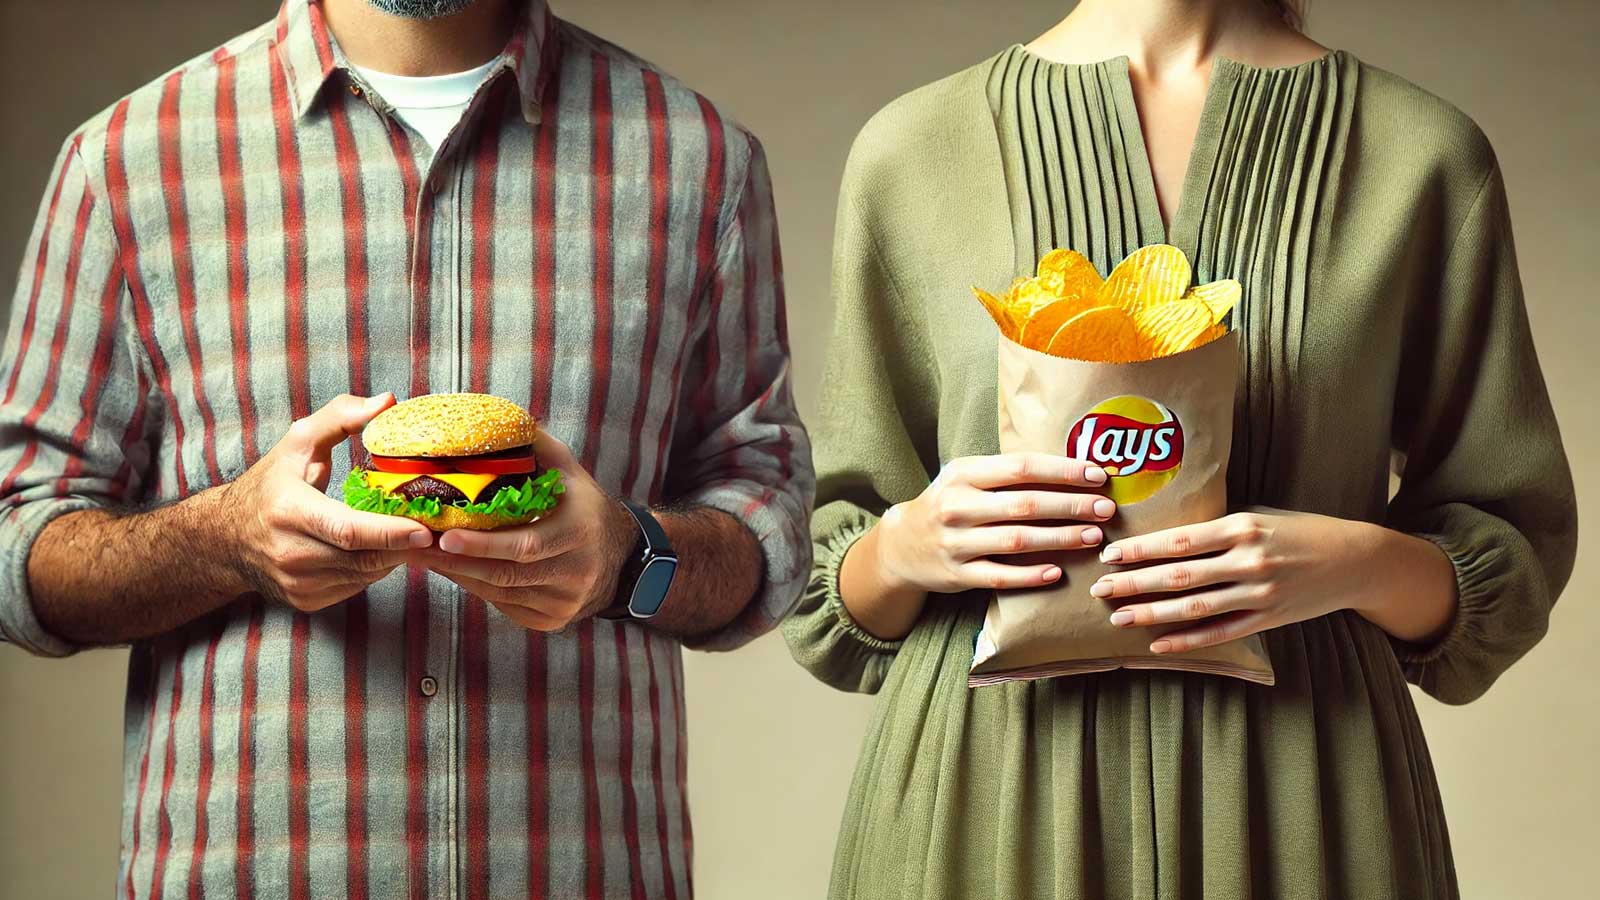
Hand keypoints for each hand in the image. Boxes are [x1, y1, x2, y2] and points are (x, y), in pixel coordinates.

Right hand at [223, 393, 432, 611]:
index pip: (347, 530)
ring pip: (365, 575)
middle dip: (404, 546)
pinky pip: (355, 587)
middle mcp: (290, 553)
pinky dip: (374, 569)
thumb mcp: (299, 442)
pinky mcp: (305, 600)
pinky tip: (380, 549)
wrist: (226, 537)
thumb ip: (342, 417)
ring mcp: (297, 582)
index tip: (425, 528)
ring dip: (393, 557)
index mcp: (288, 511)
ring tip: (413, 535)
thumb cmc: (270, 483)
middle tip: (436, 530)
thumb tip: (388, 403)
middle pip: (363, 557)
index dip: (390, 532)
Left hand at [411, 433, 638, 631]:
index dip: (483, 545)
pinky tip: (452, 570)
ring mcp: (562, 602)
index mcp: (578, 533)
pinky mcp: (550, 620)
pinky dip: (475, 588)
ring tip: (422, 555)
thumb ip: (534, 447)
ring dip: (458, 575)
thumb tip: (494, 419)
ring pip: (499, 592)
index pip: (525, 545)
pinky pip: (504, 605)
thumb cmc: (585, 506)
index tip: (444, 536)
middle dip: (455, 561)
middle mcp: (574, 572)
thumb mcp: (569, 472)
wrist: (621, 557)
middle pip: (505, 574)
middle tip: (416, 545)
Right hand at [873, 453, 1114, 593]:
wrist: (900, 545)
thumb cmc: (948, 504)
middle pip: (1025, 505)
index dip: (1063, 471)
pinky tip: (1057, 572)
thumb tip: (1071, 469)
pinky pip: (1001, 576)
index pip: (1021, 467)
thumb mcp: (965, 477)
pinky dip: (1031, 575)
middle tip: (1106, 509)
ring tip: (1093, 537)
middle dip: (1072, 506)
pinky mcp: (958, 575)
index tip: (1097, 475)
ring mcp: (956, 542)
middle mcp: (958, 506)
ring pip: (1018, 541)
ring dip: (1061, 538)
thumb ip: (1007, 473)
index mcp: (963, 474)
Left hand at [1094, 507, 1424, 652]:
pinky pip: (1220, 633)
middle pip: (1179, 576)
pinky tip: (1157, 643)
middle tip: (1098, 589)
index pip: (1179, 540)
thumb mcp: (1258, 515)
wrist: (1355, 560)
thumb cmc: (1298, 530)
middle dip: (1134, 583)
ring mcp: (1259, 594)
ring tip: (1118, 617)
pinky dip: (1187, 640)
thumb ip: (1216, 526)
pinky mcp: (1268, 619)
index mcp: (1241, 527)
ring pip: (1194, 607)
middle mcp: (1248, 561)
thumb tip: (1164, 533)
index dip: (1140, 549)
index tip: (1109, 554)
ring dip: (1152, 614)